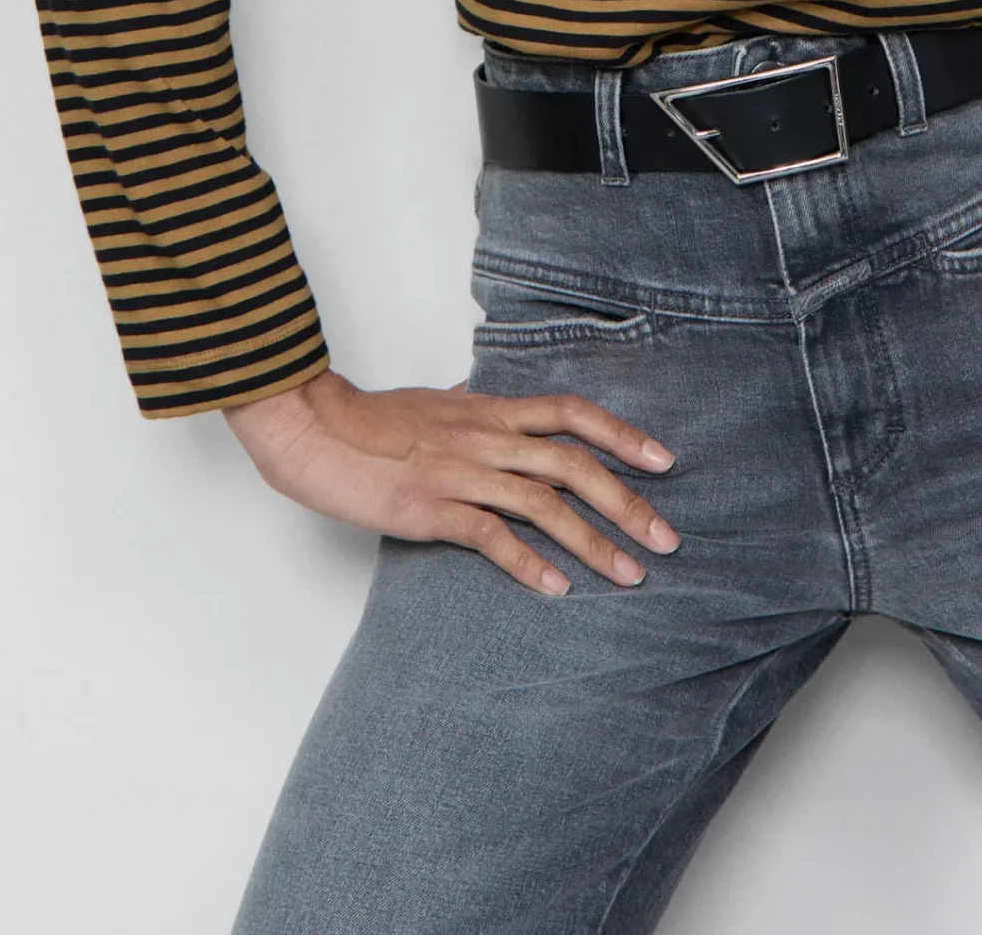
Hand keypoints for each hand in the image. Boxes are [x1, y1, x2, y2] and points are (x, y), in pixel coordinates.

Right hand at [224, 369, 679, 595]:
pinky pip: (491, 536)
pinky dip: (528, 563)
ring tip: (628, 575)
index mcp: (489, 411)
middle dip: (627, 502)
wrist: (314, 428)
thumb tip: (478, 393)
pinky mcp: (431, 508)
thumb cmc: (369, 419)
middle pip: (573, 465)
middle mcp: (485, 438)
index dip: (621, 435)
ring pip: (544, 504)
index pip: (571, 414)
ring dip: (592, 542)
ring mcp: (460, 472)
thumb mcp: (430, 403)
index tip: (664, 460)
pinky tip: (555, 589)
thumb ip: (464, 404)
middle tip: (666, 539)